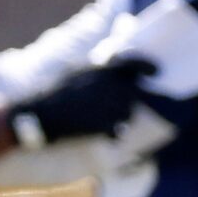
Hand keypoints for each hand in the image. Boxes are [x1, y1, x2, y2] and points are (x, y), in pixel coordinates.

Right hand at [16, 55, 154, 144]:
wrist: (41, 114)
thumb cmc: (54, 91)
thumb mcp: (74, 71)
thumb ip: (97, 68)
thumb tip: (111, 63)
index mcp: (104, 70)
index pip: (135, 64)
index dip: (148, 67)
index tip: (156, 71)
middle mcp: (113, 85)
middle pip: (132, 94)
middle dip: (125, 101)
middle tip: (104, 106)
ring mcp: (113, 105)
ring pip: (127, 113)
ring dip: (117, 117)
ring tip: (92, 116)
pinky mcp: (109, 123)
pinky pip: (119, 130)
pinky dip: (111, 133)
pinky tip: (96, 131)